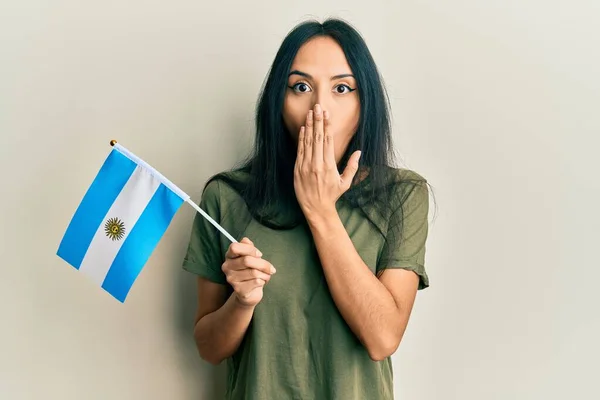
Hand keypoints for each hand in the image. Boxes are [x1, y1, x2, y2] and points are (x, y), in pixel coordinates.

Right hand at [222, 237, 275, 306]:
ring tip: (266, 276)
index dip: (250, 249)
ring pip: (254, 272)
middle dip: (263, 264)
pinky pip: (256, 282)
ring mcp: (231, 279)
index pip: (235, 247)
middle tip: (271, 268)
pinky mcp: (238, 290)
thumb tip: (246, 241)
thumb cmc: (251, 270)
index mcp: (229, 256)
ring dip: (265, 274)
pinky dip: (263, 281)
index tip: (259, 254)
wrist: (249, 292)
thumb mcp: (250, 256)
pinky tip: (262, 282)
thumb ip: (248, 247)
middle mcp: (227, 267)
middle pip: (246, 260)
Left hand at [294, 103, 361, 220]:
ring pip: (308, 142)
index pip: (328, 141)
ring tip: (310, 113)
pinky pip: (300, 151)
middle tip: (317, 107)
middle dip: (317, 121)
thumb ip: (352, 167)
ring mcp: (306, 166)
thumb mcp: (345, 183)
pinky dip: (301, 139)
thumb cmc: (332, 195)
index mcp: (329, 166)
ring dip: (309, 126)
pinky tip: (303, 128)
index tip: (327, 114)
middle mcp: (317, 164)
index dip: (327, 126)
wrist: (316, 208)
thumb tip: (359, 152)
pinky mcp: (298, 169)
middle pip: (317, 138)